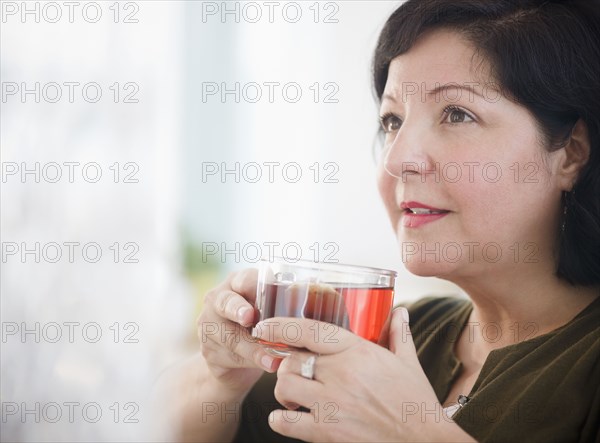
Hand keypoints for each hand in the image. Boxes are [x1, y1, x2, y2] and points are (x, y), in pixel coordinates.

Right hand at [198, 268, 281, 394]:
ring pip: (231, 336)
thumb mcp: (269, 309)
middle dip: (237, 309)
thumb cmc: (260, 325)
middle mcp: (218, 301)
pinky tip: (269, 366)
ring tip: (274, 358)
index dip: (252, 284)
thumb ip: (287, 301)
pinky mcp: (210, 352)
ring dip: (254, 348)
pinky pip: (232, 357)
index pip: (243, 279)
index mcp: (237, 284)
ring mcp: (209, 326)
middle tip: (249, 317)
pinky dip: (252, 362)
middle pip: (224, 302)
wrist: (234, 362)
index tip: (262, 290)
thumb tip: (321, 289)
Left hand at [252, 309, 474, 441]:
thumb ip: (398, 334)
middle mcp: (341, 374)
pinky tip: (288, 416)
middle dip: (287, 363)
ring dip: (283, 389)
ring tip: (293, 394)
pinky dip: (280, 419)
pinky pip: (286, 422)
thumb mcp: (408, 362)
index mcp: (358, 352)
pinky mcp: (328, 433)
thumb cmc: (416, 402)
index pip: (310, 331)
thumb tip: (399, 312)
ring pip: (284, 386)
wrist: (425, 442)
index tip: (265, 325)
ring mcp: (332, 405)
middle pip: (292, 359)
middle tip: (293, 369)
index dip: (282, 326)